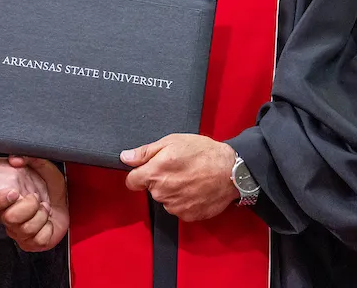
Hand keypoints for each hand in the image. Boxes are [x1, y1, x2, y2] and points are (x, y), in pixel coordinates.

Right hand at [0, 156, 68, 251]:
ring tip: (45, 209)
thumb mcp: (46, 170)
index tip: (14, 192)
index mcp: (5, 200)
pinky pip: (38, 239)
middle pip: (9, 218)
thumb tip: (15, 159)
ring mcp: (18, 232)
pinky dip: (48, 229)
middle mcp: (7, 218)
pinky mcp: (31, 243)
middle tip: (37, 199)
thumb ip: (32, 159)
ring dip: (41, 215)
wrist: (66, 206)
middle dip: (29, 206)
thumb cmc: (51, 189)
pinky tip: (48, 222)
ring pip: (26, 229)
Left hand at [121, 133, 239, 221]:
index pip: (131, 181)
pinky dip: (184, 200)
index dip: (138, 174)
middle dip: (159, 180)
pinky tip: (195, 189)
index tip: (147, 169)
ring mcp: (175, 206)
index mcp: (155, 173)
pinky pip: (178, 208)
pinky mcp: (187, 215)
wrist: (231, 171)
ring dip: (172, 191)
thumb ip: (145, 152)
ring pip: (165, 199)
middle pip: (150, 189)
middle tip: (177, 168)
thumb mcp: (173, 141)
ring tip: (190, 178)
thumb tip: (125, 157)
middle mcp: (162, 193)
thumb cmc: (203, 152)